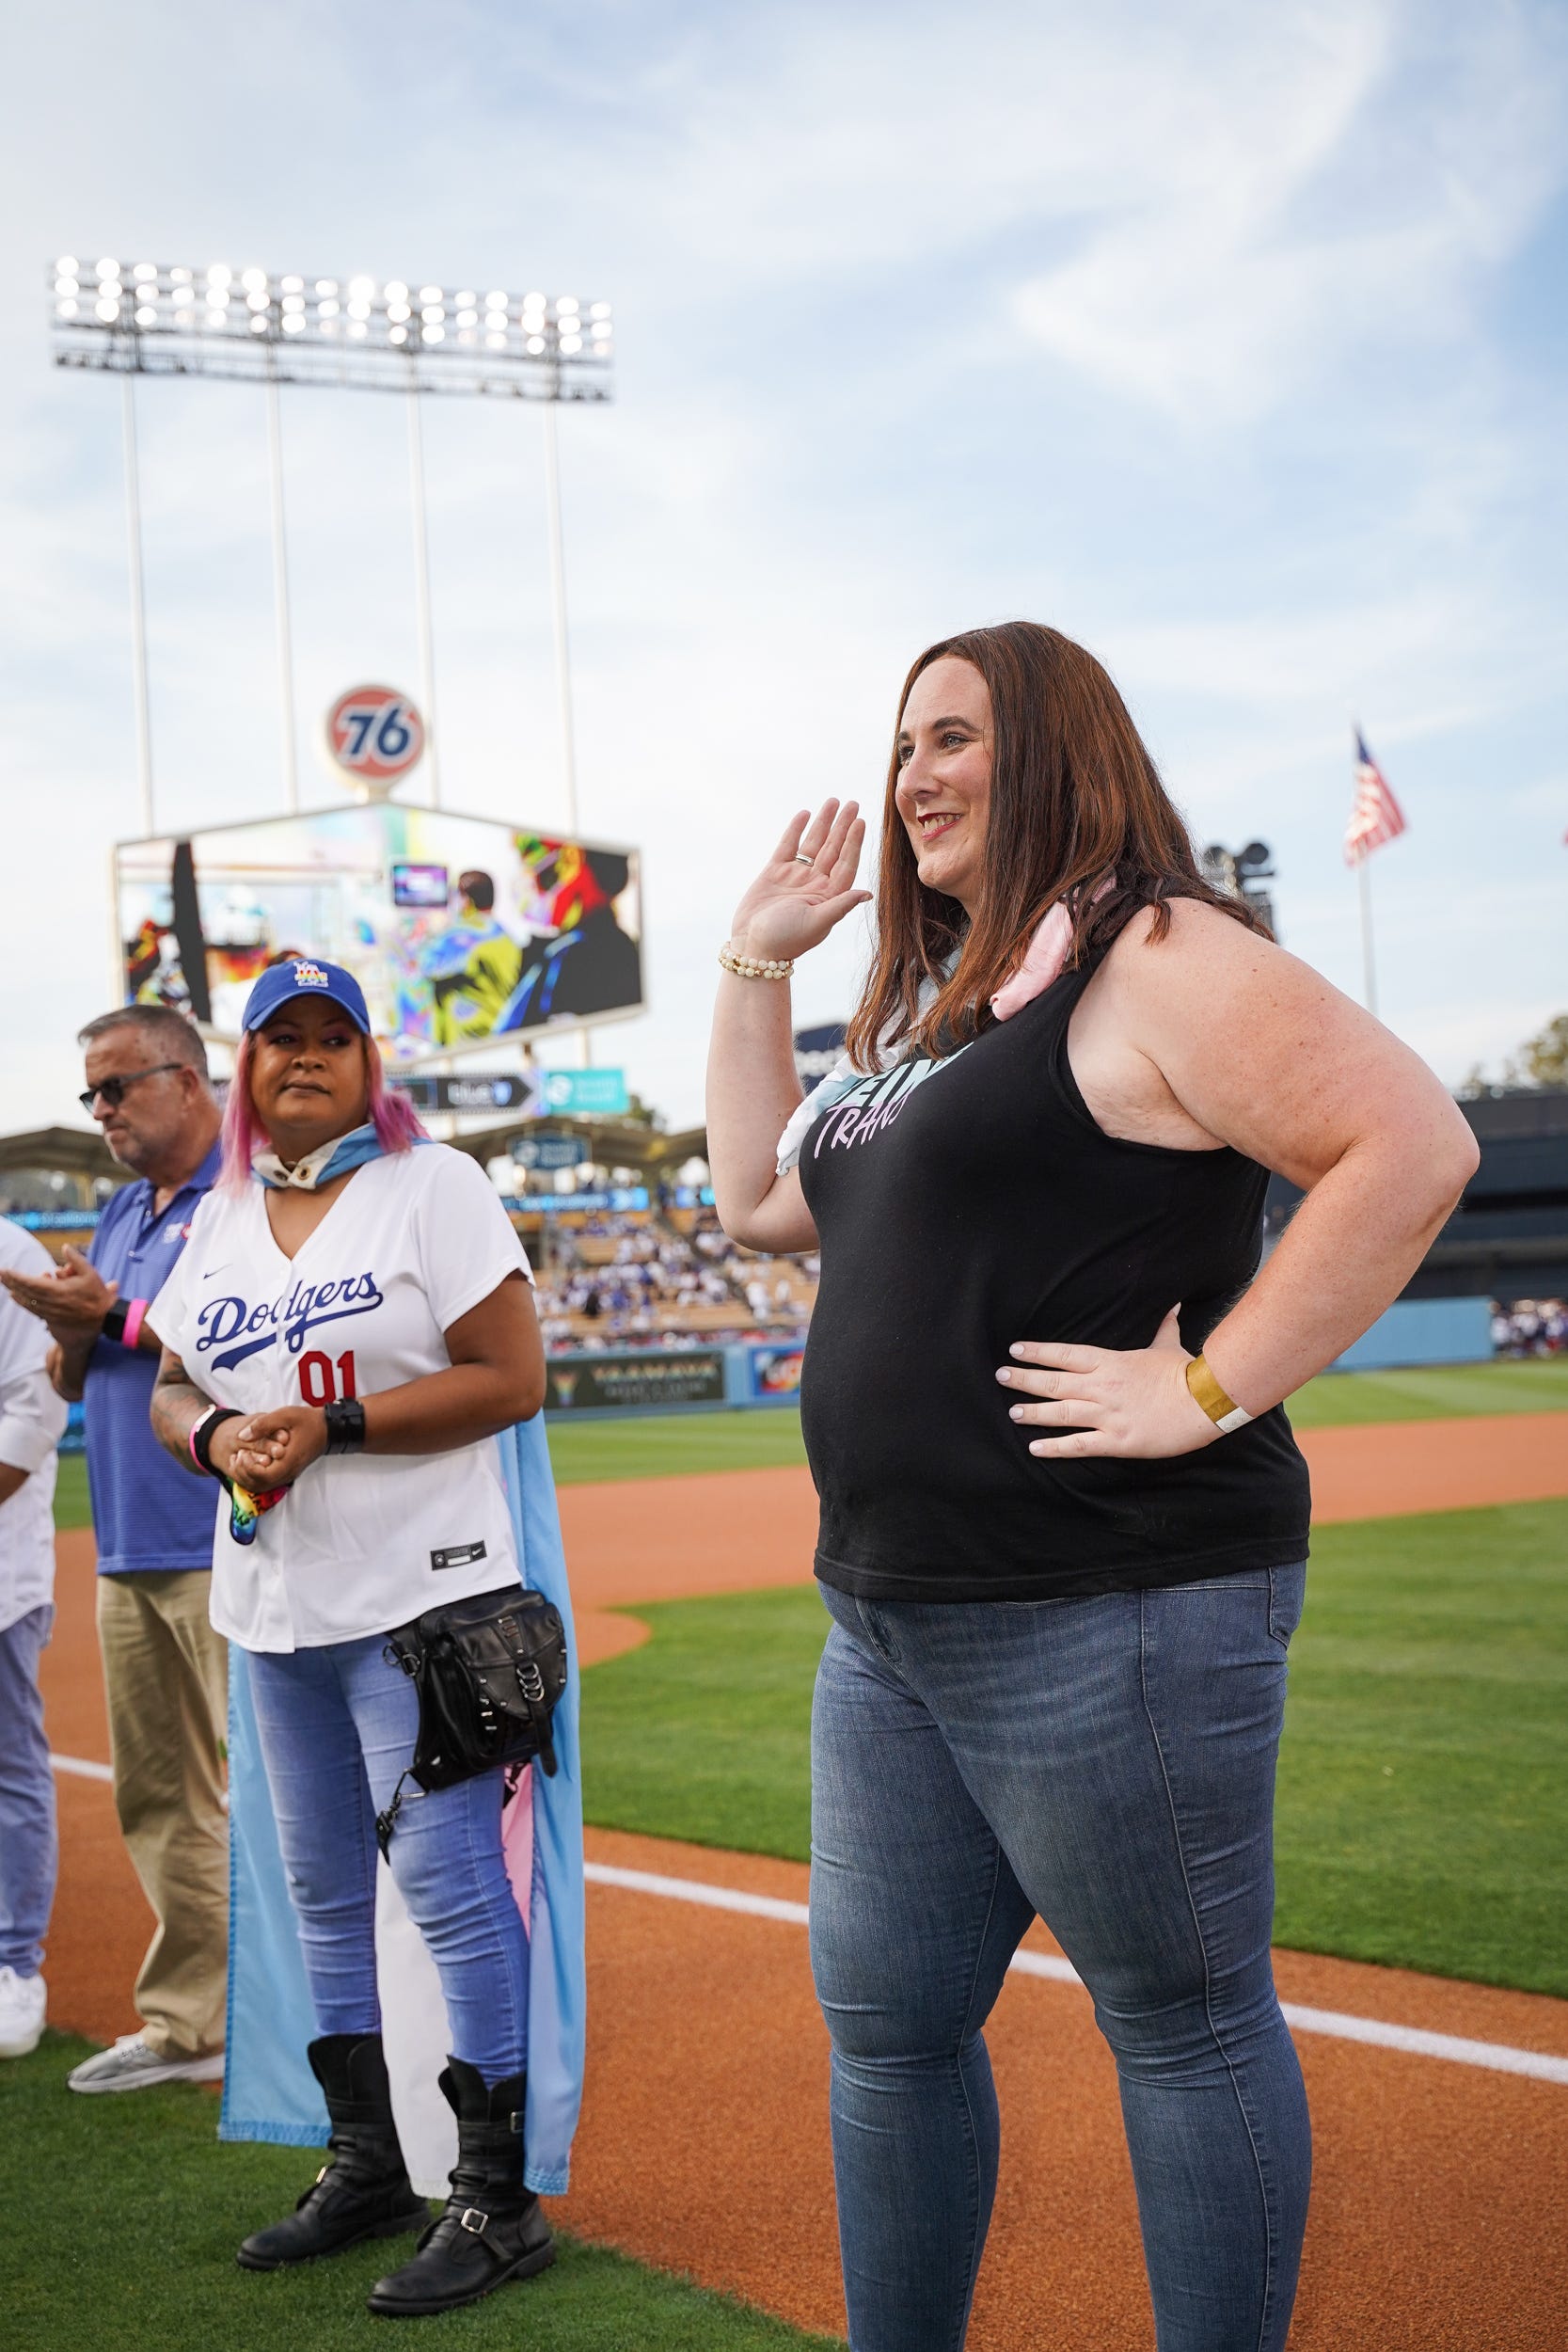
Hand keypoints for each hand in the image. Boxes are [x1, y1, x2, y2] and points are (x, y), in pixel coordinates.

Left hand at [0, 1246, 115, 1339]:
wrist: (103, 1318)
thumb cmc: (97, 1295)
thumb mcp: (91, 1273)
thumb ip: (76, 1259)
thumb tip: (65, 1247)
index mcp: (59, 1291)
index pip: (32, 1283)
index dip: (17, 1277)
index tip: (5, 1271)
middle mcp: (52, 1302)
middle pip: (26, 1292)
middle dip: (11, 1282)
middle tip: (0, 1274)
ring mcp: (51, 1312)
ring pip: (28, 1301)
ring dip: (15, 1292)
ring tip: (5, 1284)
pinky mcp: (52, 1317)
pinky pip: (33, 1309)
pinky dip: (22, 1302)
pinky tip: (16, 1297)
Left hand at [225, 1405, 327, 1489]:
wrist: (326, 1428)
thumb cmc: (307, 1421)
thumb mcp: (285, 1415)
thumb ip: (263, 1425)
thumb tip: (241, 1436)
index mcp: (289, 1461)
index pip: (264, 1476)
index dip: (248, 1468)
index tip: (242, 1452)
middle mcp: (289, 1472)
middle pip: (259, 1485)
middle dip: (243, 1473)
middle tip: (237, 1455)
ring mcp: (288, 1474)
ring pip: (261, 1486)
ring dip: (246, 1476)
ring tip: (238, 1459)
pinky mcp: (286, 1472)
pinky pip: (265, 1482)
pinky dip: (252, 1476)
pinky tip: (247, 1462)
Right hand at [727, 800, 871, 964]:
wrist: (753, 948)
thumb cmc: (786, 940)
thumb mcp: (817, 923)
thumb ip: (840, 905)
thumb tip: (868, 894)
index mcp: (829, 896)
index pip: (846, 863)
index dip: (853, 842)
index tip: (860, 822)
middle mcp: (815, 883)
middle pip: (833, 848)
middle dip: (842, 826)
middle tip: (853, 803)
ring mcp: (795, 876)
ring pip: (813, 843)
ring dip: (823, 823)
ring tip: (832, 802)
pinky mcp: (774, 872)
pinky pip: (788, 846)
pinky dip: (795, 830)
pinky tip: (805, 814)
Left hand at [996, 1307, 1220, 1460]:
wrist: (1205, 1403)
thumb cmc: (1186, 1373)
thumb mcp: (1169, 1345)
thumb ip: (1164, 1327)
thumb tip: (1172, 1305)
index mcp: (1110, 1362)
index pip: (1065, 1355)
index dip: (1037, 1352)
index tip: (1016, 1350)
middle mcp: (1102, 1387)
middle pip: (1054, 1382)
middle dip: (1024, 1379)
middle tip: (1000, 1377)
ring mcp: (1107, 1415)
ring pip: (1060, 1413)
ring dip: (1033, 1412)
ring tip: (1013, 1411)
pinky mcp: (1116, 1440)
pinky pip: (1078, 1445)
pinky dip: (1054, 1448)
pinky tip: (1035, 1448)